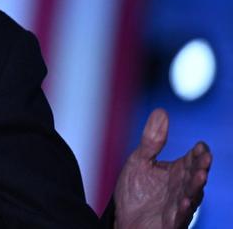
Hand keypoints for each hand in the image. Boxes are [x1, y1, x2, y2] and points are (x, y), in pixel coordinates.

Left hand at [114, 108, 211, 228]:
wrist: (124, 219)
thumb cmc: (136, 192)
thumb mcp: (139, 161)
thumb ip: (151, 140)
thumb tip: (161, 111)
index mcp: (176, 171)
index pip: (192, 159)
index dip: (197, 153)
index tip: (201, 146)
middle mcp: (181, 188)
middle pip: (195, 175)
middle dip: (201, 167)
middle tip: (205, 157)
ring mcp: (178, 205)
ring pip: (192, 195)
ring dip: (196, 186)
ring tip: (200, 175)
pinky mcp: (171, 222)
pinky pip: (180, 216)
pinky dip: (183, 208)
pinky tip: (185, 201)